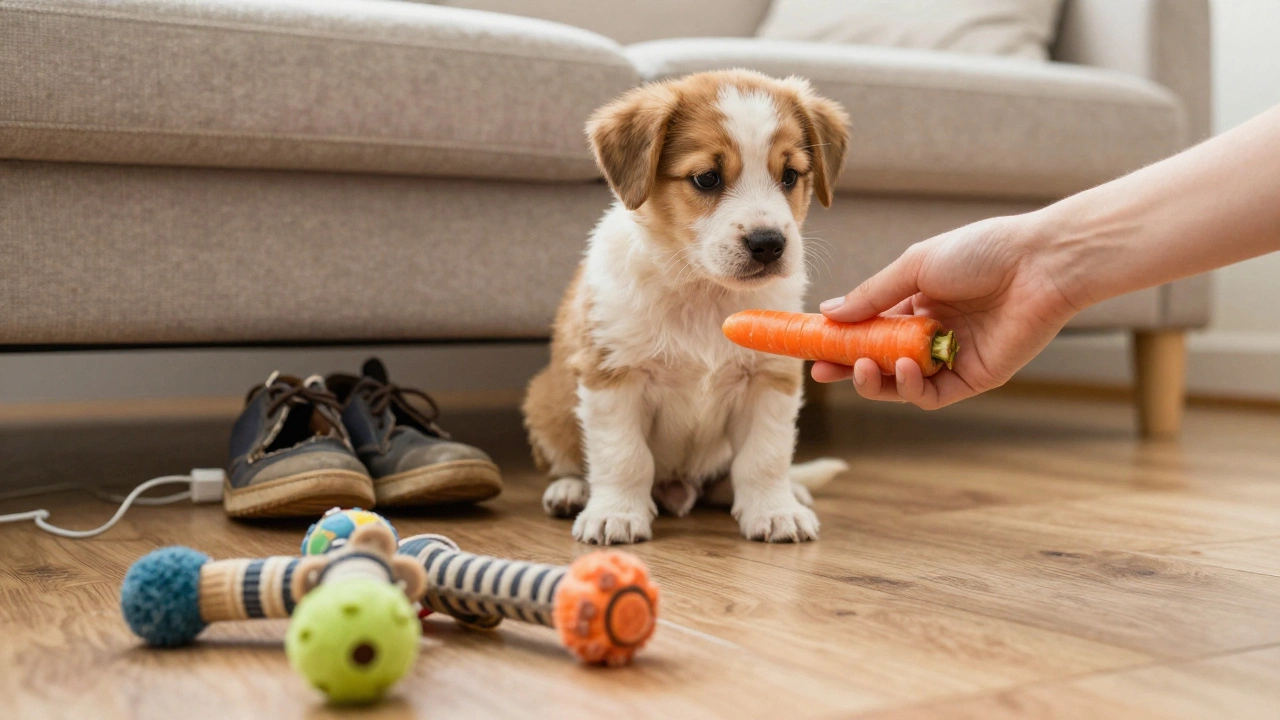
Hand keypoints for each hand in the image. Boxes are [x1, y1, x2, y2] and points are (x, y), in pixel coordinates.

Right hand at [812, 213, 1082, 408]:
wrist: (1039, 263)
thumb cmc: (982, 252)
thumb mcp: (915, 266)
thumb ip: (872, 295)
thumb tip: (827, 313)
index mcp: (917, 302)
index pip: (868, 327)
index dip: (838, 339)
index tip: (809, 345)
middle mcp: (930, 332)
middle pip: (878, 359)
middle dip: (847, 367)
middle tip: (821, 372)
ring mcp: (950, 358)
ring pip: (900, 383)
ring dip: (874, 380)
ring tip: (862, 365)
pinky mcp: (974, 378)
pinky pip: (931, 394)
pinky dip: (909, 387)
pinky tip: (900, 368)